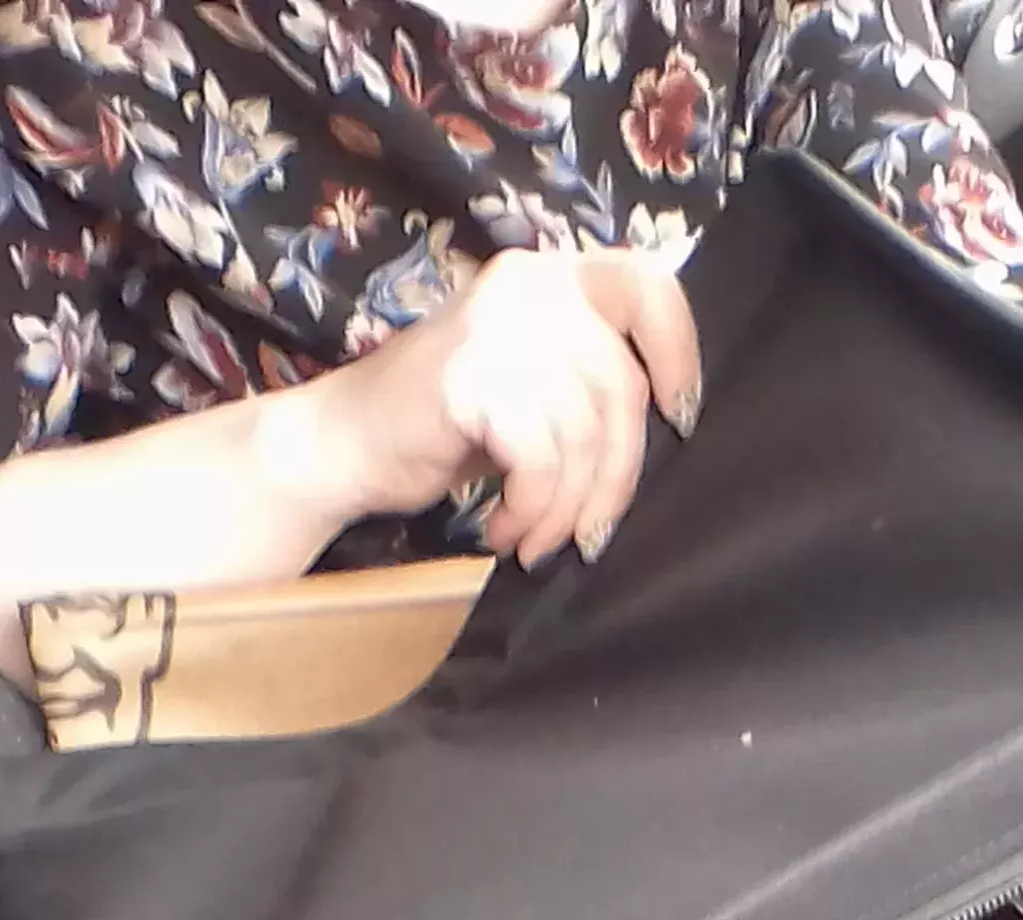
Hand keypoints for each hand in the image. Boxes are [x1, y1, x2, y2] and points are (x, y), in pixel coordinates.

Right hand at [289, 248, 701, 568]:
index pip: (650, 288)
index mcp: (554, 277)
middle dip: (615, 481)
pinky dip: (531, 511)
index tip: (679, 421)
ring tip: (537, 538)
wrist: (344, 444)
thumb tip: (673, 425)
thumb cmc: (449, 427)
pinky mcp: (469, 379)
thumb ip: (593, 381)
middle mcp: (530, 286)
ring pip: (583, 435)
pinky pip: (540, 460)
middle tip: (590, 534)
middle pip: (622, 390)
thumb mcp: (535, 386)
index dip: (679, 357)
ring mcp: (497, 328)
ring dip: (566, 510)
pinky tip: (505, 529)